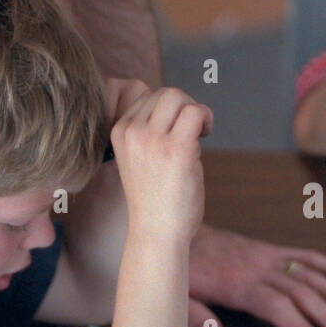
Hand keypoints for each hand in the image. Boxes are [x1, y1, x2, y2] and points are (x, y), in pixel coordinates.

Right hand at [111, 85, 212, 244]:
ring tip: (199, 132)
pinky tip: (206, 135)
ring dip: (196, 111)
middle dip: (184, 106)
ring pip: (179, 98)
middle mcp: (133, 132)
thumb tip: (176, 103)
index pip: (147, 97)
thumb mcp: (136, 158)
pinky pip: (196, 113)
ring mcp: (153, 140)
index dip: (168, 110)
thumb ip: (147, 131)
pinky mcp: (178, 150)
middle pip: (165, 93)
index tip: (175, 130)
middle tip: (192, 131)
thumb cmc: (152, 198)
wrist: (156, 233)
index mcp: (119, 131)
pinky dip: (206, 119)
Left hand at [186, 226, 325, 326]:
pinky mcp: (272, 251)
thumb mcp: (176, 294)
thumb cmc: (180, 267)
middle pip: (301, 294)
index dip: (299, 326)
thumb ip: (193, 317)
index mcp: (237, 283)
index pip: (275, 307)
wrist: (178, 229)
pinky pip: (307, 257)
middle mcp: (259, 269)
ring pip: (311, 275)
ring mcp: (269, 258)